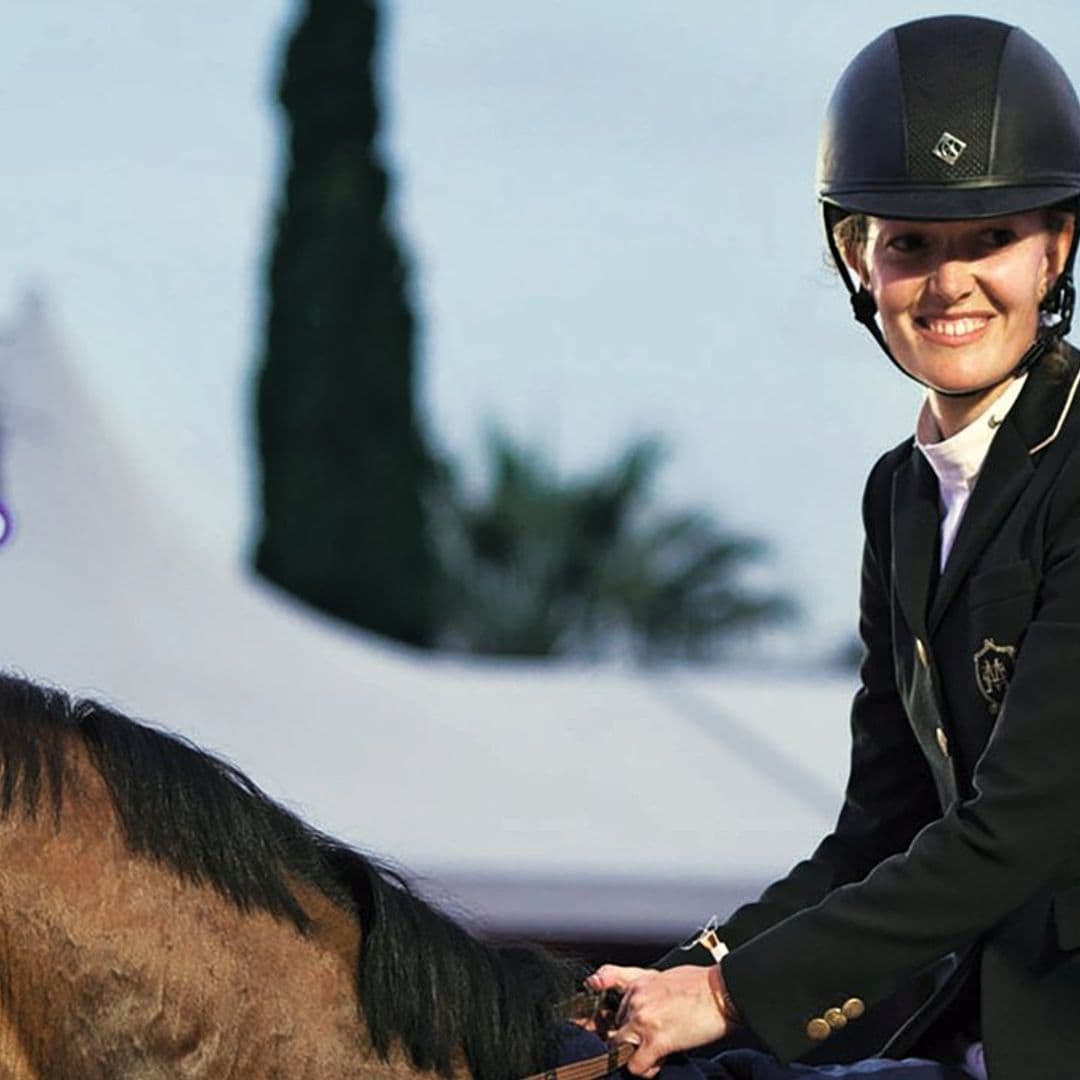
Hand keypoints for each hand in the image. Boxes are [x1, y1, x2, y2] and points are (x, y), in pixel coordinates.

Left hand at [586, 964, 734, 1077]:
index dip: (620, 1023)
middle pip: (616, 1029)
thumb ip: (650, 992)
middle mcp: (636, 999)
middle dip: (631, 1040)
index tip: (621, 1032)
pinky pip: (635, 1066)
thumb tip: (649, 1011)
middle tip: (650, 1044)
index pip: (612, 1006)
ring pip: (619, 1048)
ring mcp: (643, 1019)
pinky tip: (658, 1063)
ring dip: (634, 1056)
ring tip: (653, 1056)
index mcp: (638, 983)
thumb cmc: (702, 985)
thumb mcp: (666, 978)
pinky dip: (645, 1070)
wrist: (723, 992)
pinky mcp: (656, 1040)